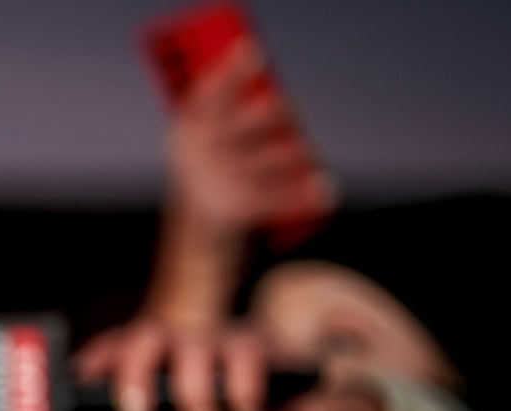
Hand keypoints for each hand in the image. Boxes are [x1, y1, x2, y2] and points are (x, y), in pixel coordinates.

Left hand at [73, 321, 382, 410]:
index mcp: (164, 364)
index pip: (120, 347)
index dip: (97, 357)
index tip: (79, 377)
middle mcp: (189, 345)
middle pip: (149, 337)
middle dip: (135, 374)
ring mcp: (225, 340)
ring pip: (200, 346)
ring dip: (197, 394)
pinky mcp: (267, 345)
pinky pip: (249, 354)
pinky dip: (243, 394)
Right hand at [167, 38, 334, 244]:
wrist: (195, 257)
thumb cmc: (213, 195)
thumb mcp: (210, 158)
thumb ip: (234, 127)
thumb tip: (281, 100)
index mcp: (186, 138)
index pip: (206, 97)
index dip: (229, 73)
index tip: (253, 52)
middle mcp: (194, 159)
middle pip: (239, 123)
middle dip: (270, 112)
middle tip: (290, 110)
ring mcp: (213, 186)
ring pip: (266, 160)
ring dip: (292, 155)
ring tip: (307, 155)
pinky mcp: (232, 214)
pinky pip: (275, 199)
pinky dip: (302, 195)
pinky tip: (324, 190)